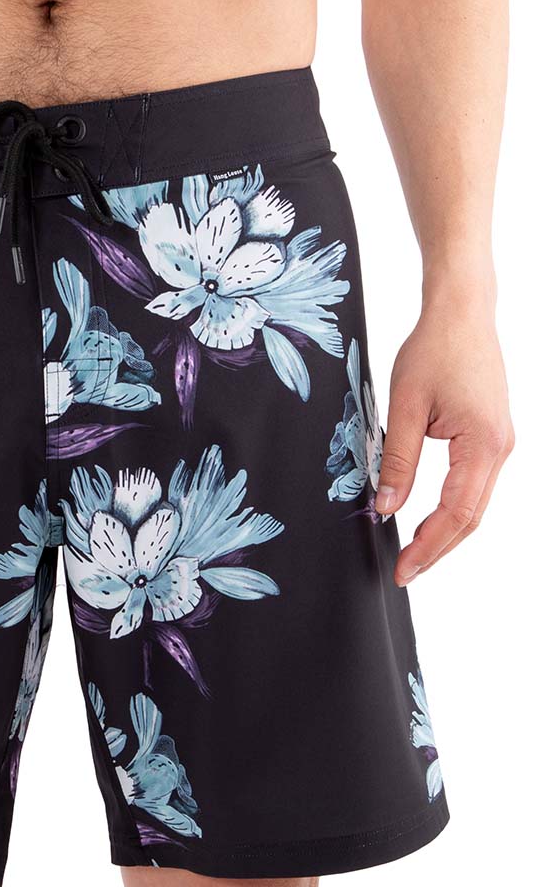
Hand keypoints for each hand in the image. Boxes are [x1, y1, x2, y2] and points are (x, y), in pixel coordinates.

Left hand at [375, 283, 513, 585]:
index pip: (456, 512)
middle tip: (405, 572)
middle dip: (437, 548)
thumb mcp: (404, 407)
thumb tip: (386, 508)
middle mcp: (500, 449)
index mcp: (483, 444)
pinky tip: (427, 520)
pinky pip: (474, 486)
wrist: (461, 314)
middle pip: (470, 517)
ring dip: (445, 532)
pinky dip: (452, 509)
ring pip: (474, 504)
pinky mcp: (490, 437)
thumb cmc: (433, 351)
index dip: (429, 546)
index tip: (404, 570)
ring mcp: (500, 443)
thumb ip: (397, 460)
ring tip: (412, 554)